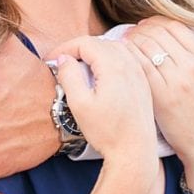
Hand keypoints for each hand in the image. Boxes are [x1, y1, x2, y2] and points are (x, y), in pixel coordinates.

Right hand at [49, 36, 154, 167]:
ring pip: (113, 48)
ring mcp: (139, 73)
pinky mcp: (143, 82)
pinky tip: (99, 76)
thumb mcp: (79, 104)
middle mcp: (130, 64)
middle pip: (99, 42)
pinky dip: (108, 60)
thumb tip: (64, 59)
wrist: (135, 152)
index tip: (51, 60)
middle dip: (77, 49)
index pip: (85, 42)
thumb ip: (69, 76)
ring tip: (78, 68)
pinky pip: (124, 59)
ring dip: (93, 53)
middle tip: (61, 64)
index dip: (64, 48)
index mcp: (114, 66)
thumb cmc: (107, 132)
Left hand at [124, 17, 193, 185]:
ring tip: (123, 42)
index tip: (146, 25)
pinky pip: (138, 67)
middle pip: (157, 34)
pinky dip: (127, 58)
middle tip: (130, 32)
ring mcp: (176, 83)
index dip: (156, 22)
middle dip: (140, 29)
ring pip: (145, 47)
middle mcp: (191, 68)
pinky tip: (121, 58)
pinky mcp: (160, 97)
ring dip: (130, 40)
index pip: (175, 27)